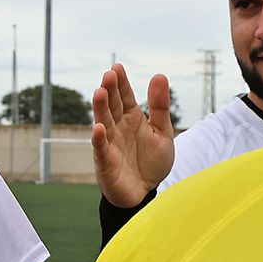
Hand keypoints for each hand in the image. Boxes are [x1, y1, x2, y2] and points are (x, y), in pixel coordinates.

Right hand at [91, 63, 173, 207]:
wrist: (146, 193)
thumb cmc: (151, 162)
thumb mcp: (163, 132)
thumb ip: (160, 106)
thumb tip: (159, 75)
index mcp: (132, 119)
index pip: (124, 97)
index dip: (121, 83)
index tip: (117, 67)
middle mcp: (118, 129)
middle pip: (112, 106)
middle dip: (110, 91)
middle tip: (109, 75)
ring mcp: (110, 145)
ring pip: (103, 123)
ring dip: (100, 109)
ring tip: (99, 92)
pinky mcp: (106, 164)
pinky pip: (101, 150)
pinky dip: (99, 140)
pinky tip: (99, 128)